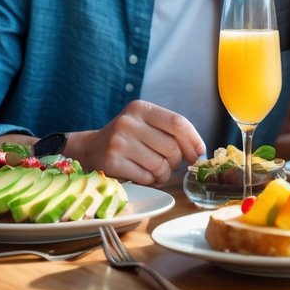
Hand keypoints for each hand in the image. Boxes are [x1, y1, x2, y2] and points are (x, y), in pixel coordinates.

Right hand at [72, 100, 205, 185]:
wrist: (89, 149)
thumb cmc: (127, 139)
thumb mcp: (145, 125)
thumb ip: (170, 132)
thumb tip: (199, 152)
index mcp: (141, 108)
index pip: (178, 123)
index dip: (193, 140)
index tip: (199, 154)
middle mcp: (129, 122)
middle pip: (172, 147)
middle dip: (176, 162)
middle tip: (170, 165)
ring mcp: (119, 142)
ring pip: (160, 165)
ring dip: (164, 175)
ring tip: (156, 173)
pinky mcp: (112, 162)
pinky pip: (146, 177)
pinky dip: (150, 181)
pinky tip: (144, 177)